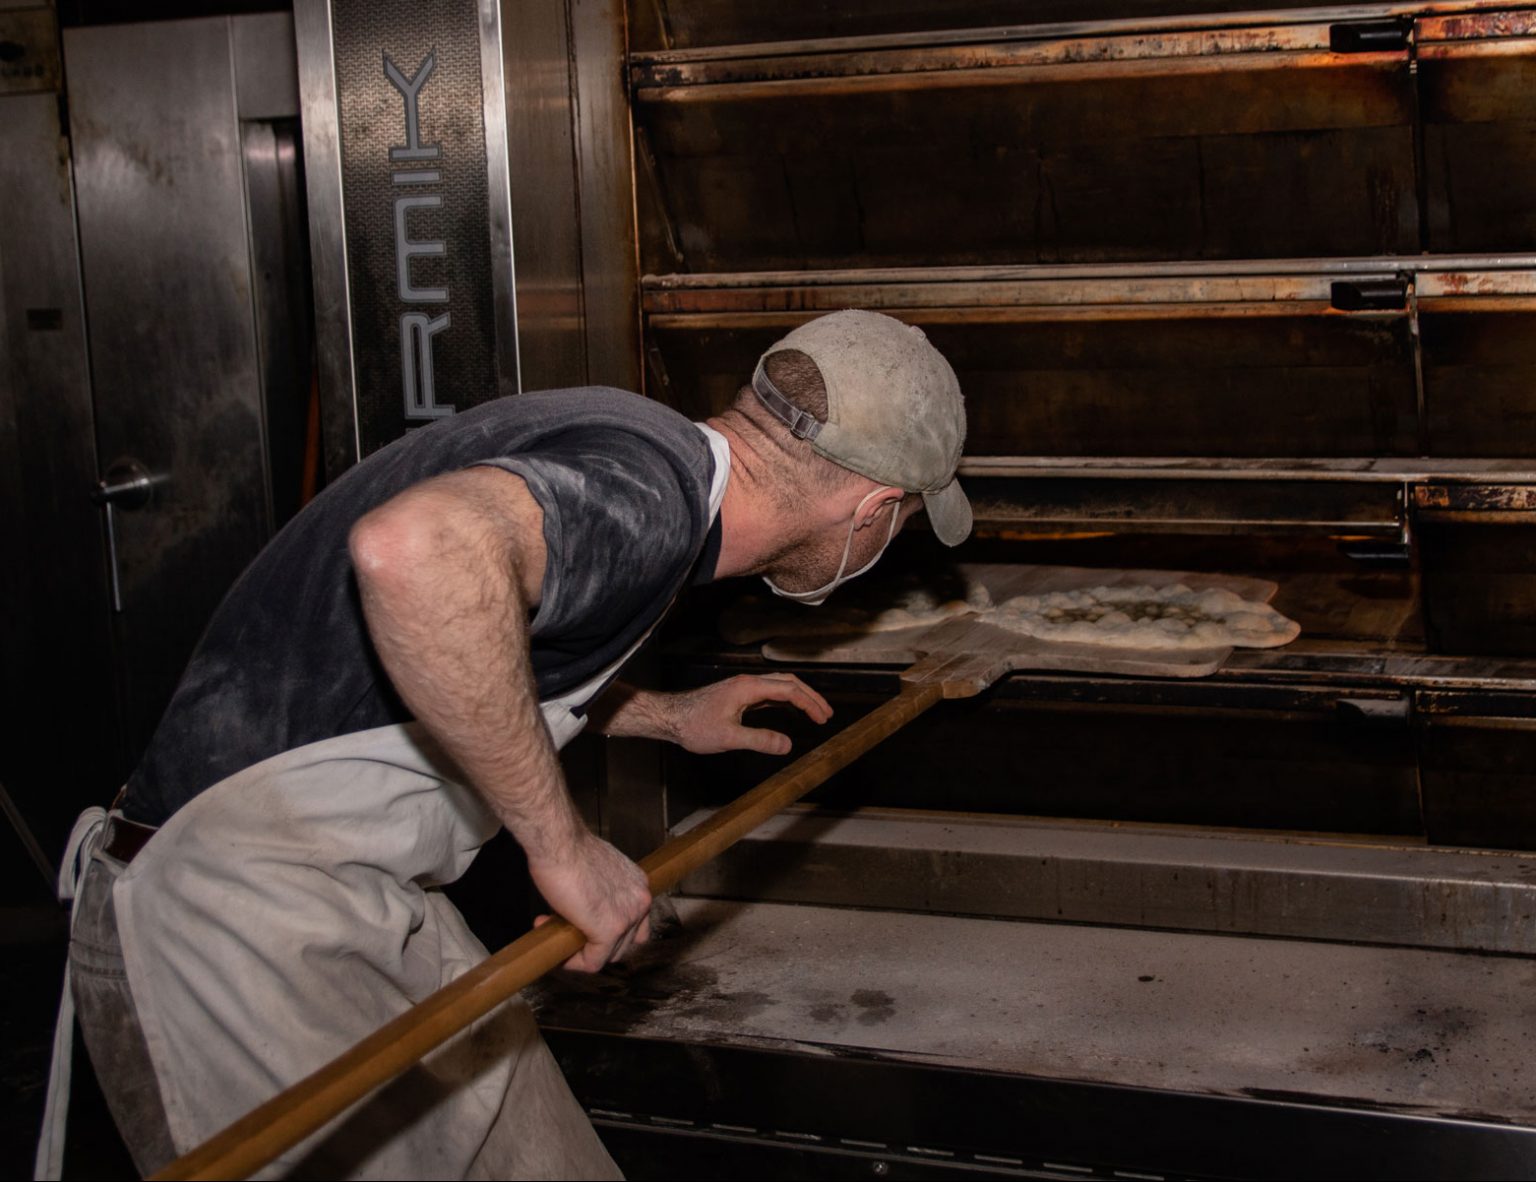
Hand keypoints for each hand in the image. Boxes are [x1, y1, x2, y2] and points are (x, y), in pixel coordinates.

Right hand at [529, 831, 651, 972]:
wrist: (559, 843)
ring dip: (580, 952)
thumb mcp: (597, 871)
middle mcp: (641, 902)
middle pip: (623, 942)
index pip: (634, 925)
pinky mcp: (609, 931)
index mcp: (639, 886)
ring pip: (609, 955)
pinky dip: (575, 963)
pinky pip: (594, 962)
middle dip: (591, 943)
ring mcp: (628, 918)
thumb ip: (602, 892)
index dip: (605, 932)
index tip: (580, 925)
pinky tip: (559, 953)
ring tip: (555, 935)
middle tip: (564, 930)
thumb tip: (588, 909)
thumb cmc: (570, 850)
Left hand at [663, 673, 832, 754]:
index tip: (823, 719)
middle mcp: (748, 683)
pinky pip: (769, 693)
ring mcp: (743, 688)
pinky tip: (790, 710)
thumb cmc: (693, 725)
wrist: (670, 717)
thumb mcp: (728, 737)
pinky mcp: (738, 695)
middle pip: (789, 682)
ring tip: (815, 712)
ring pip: (780, 685)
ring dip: (799, 697)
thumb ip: (759, 740)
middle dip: (811, 697)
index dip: (810, 704)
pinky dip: (785, 700)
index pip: (789, 690)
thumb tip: (787, 745)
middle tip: (827, 714)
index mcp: (748, 688)